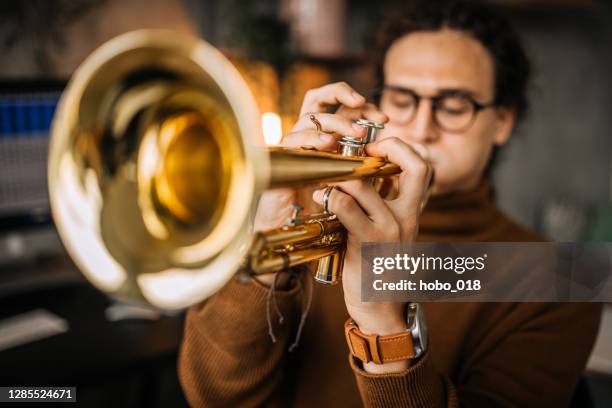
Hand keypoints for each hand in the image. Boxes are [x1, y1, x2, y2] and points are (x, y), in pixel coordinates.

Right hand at [254, 82, 380, 284]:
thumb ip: (368, 170)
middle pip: (317, 97)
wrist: (292, 240)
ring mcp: (292, 147)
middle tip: (366, 107)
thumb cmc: (323, 216)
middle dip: (341, 93)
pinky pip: (292, 140)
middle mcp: (306, 138)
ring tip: (356, 132)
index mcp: (325, 141)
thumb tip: (402, 157)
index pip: (338, 107)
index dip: (360, 105)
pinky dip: (311, 138)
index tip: (384, 118)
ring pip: (309, 117)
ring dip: (335, 121)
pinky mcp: (280, 163)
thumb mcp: (352, 191)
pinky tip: (329, 143)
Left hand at [313, 138, 432, 371]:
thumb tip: (363, 179)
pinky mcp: (368, 244)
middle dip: (389, 146)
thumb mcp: (391, 234)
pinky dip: (330, 197)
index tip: (375, 148)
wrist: (382, 310)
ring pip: (365, 185)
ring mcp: (390, 230)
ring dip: (341, 174)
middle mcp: (408, 217)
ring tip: (325, 175)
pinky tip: (320, 198)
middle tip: (361, 150)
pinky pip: (347, 209)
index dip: (401, 148)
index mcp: (413, 212)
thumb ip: (384, 207)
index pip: (422, 166)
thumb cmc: (379, 269)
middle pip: (414, 166)